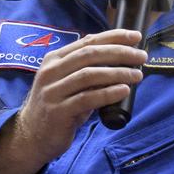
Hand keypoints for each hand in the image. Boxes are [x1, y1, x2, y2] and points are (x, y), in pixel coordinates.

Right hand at [0, 28, 145, 173]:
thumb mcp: (66, 83)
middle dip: (119, 53)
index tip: (136, 37)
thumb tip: (119, 57)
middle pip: (90, 54)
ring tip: (137, 75)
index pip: (87, 41)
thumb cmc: (56, 107)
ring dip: (117, 73)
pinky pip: (87, 99)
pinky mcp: (58, 111)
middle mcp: (51, 72)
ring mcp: (52, 91)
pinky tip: (124, 90)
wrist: (31, 136)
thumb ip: (85, 69)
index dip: (114, 37)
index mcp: (54, 59)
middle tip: (141, 57)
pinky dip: (108, 93)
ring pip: (89, 75)